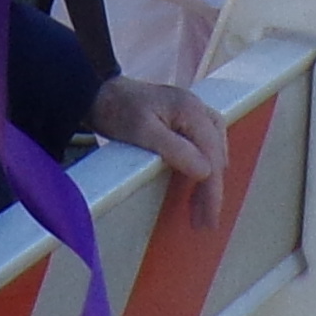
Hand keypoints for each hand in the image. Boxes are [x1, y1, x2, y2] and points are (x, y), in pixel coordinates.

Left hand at [90, 75, 228, 228]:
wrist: (99, 92)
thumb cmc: (118, 112)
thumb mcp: (143, 132)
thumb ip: (176, 150)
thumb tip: (206, 172)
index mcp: (191, 111)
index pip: (211, 156)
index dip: (212, 190)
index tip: (208, 219)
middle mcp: (199, 109)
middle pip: (217, 154)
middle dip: (212, 190)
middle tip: (204, 223)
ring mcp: (194, 111)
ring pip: (215, 149)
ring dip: (210, 179)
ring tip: (203, 208)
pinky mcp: (185, 118)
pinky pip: (205, 144)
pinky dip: (205, 164)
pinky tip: (199, 181)